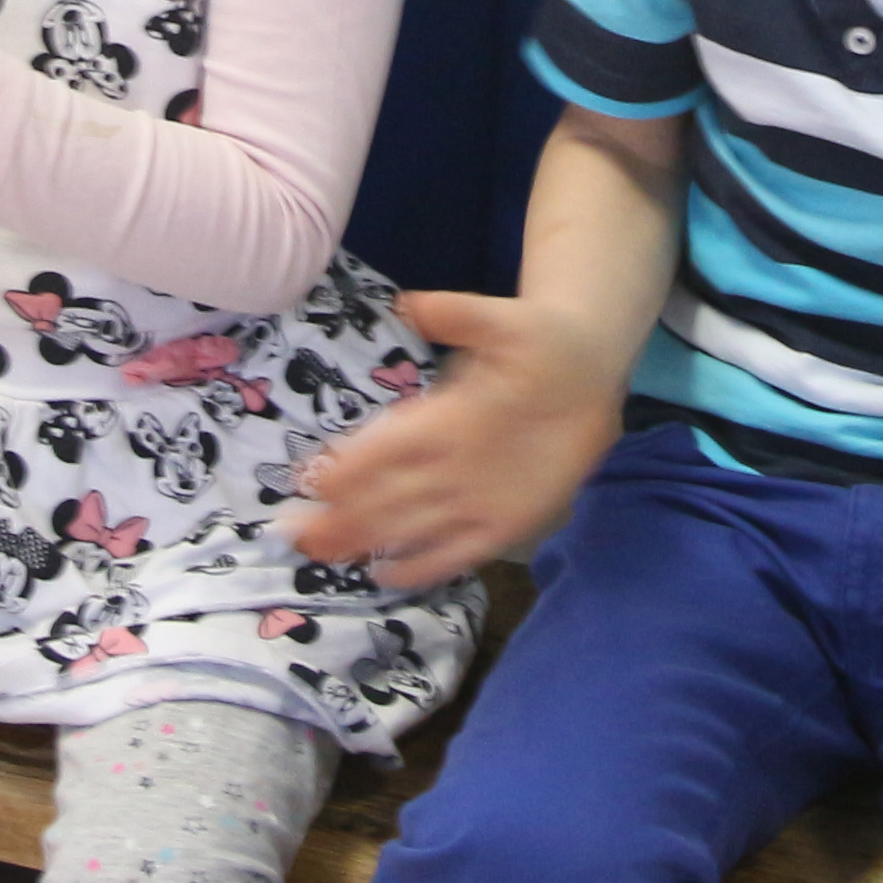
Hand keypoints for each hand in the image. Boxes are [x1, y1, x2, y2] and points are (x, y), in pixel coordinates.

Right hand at [287, 291, 618, 591]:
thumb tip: (407, 305)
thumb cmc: (539, 341)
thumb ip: (457, 315)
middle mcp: (446, 459)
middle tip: (296, 531)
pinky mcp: (505, 519)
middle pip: (385, 491)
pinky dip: (426, 564)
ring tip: (322, 554)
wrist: (587, 374)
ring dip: (368, 538)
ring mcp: (472, 493)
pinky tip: (386, 577)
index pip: (385, 444)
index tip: (313, 479)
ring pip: (410, 522)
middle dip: (342, 511)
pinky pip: (460, 547)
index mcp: (440, 414)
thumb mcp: (503, 321)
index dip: (351, 461)